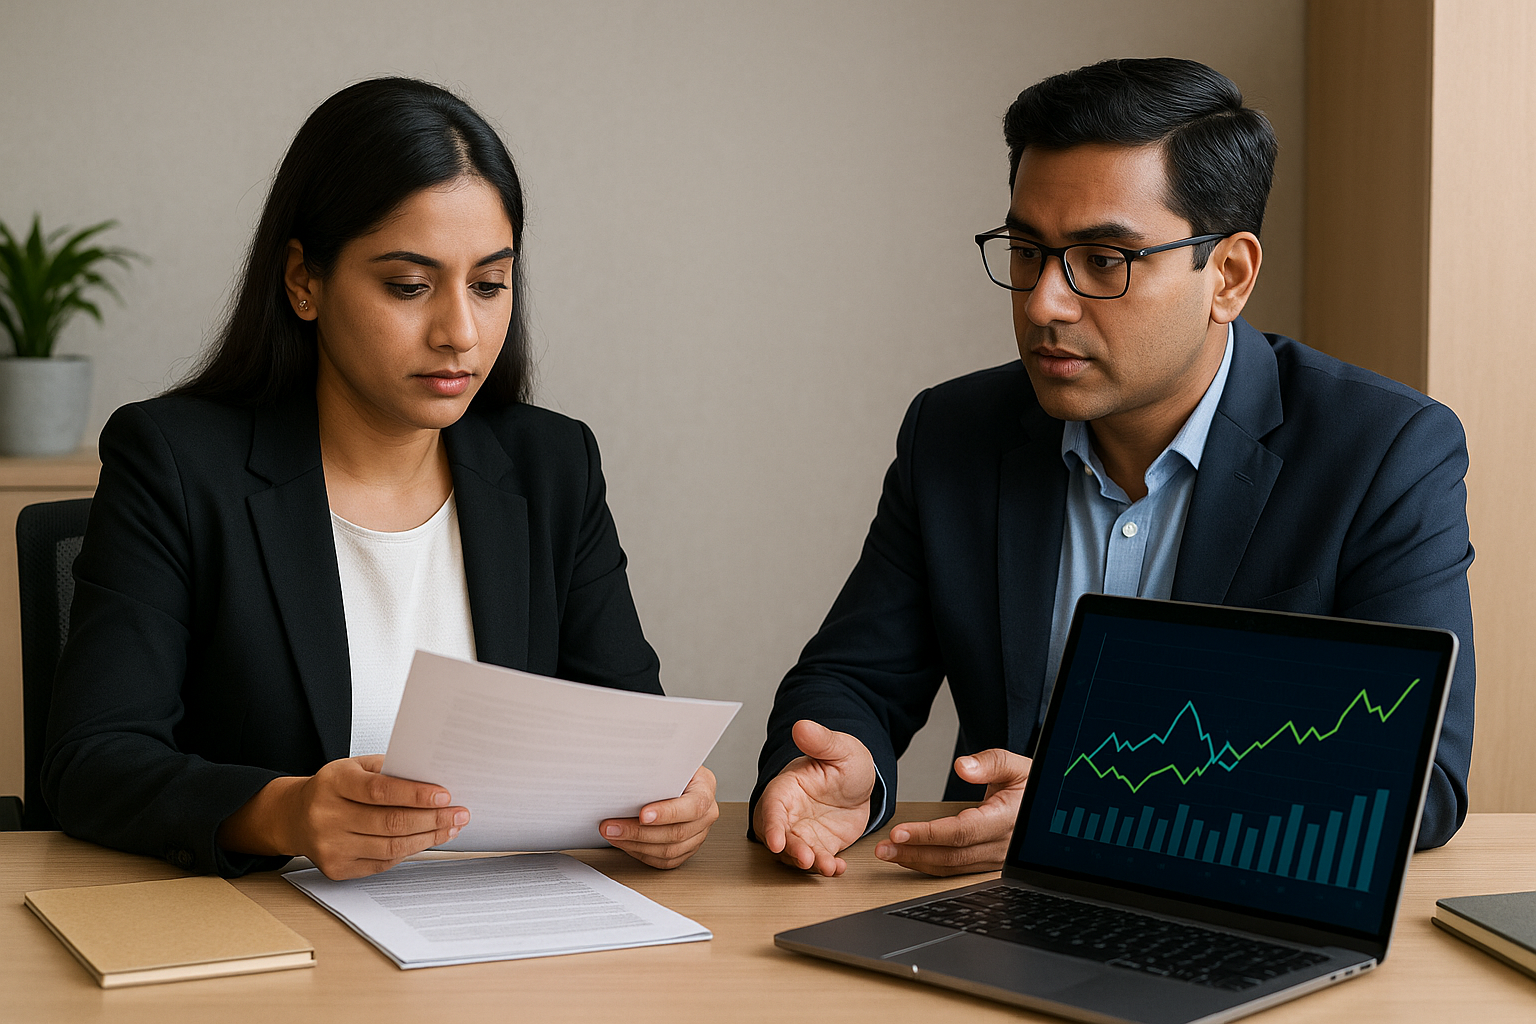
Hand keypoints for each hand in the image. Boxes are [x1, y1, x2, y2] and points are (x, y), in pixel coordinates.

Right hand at [217, 755, 468, 879]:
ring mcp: (331, 846)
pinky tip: (427, 840)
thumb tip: (433, 779)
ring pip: (390, 846)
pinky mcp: (337, 869)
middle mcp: (327, 816)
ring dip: (428, 838)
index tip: (445, 794)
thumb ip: (390, 770)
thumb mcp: (355, 767)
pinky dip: (409, 851)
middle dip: (432, 819)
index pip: (380, 791)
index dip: (416, 794)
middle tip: (459, 813)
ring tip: (451, 827)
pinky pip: (383, 862)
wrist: (295, 817)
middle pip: (389, 822)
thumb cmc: (334, 788)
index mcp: (334, 783)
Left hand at [600, 766, 719, 868]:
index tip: (642, 815)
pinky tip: (624, 843)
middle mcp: (706, 815)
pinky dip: (641, 853)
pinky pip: (664, 861)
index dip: (667, 813)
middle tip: (612, 826)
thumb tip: (630, 774)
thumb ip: (657, 769)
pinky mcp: (686, 849)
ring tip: (613, 834)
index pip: (692, 807)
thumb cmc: (673, 769)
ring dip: (635, 844)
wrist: (678, 778)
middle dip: (639, 831)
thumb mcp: (670, 761)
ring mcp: (698, 835)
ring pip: (669, 851)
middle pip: (676, 833)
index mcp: (705, 789)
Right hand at [752, 720, 876, 876]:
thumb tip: (802, 726)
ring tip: (828, 867)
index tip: (775, 841)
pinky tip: (839, 868)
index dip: (772, 825)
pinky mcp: (819, 846)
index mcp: (787, 787)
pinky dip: (826, 867)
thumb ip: (821, 740)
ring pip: (795, 853)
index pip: (773, 807)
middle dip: (789, 851)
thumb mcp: (839, 748)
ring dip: (808, 864)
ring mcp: (803, 832)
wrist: (863, 783)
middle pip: (779, 836)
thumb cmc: (844, 762)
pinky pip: (817, 861)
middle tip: (807, 859)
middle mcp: (790, 813)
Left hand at [875, 748, 1030, 875]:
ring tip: (889, 854)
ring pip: (953, 867)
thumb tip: (962, 767)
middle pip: (952, 855)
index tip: (900, 832)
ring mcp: (996, 859)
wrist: (1048, 807)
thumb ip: (990, 762)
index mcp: (1006, 820)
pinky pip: (957, 868)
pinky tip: (911, 857)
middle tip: (884, 848)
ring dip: (918, 861)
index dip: (928, 834)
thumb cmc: (1032, 785)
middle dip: (914, 853)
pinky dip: (931, 865)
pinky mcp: (989, 863)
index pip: (961, 832)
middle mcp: (1001, 846)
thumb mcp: (1017, 765)